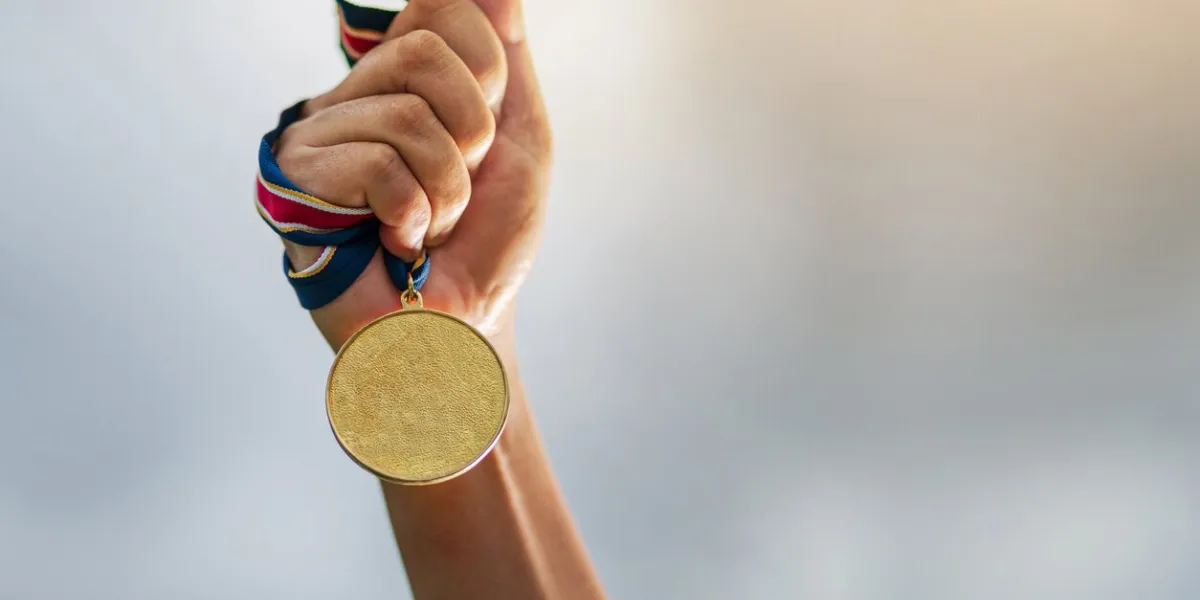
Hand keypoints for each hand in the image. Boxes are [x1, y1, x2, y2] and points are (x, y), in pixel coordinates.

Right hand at [274, 0, 549, 347]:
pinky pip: (378, 163)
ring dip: (446, 190)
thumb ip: (506, 55)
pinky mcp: (297, 179)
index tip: (481, 138)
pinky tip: (397, 241)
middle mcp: (356, 92)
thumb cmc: (485, 242)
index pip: (443, 7)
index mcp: (404, 76)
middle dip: (472, 136)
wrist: (459, 326)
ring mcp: (321, 132)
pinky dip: (412, 214)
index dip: (486, 76)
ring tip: (426, 226)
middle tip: (455, 187)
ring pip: (408, 116)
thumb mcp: (519, 138)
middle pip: (426, 53)